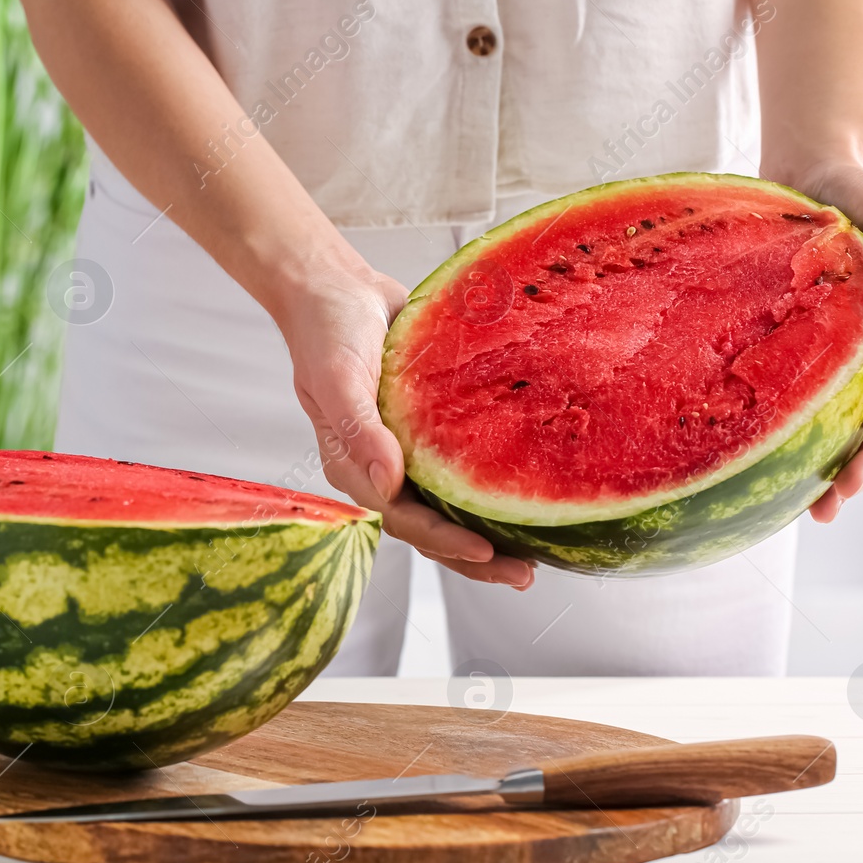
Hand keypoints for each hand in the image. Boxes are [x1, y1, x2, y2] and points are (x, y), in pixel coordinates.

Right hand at [274, 265, 534, 587]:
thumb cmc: (326, 330)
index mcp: (355, 470)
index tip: (486, 551)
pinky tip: (527, 493)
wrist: (336, 288)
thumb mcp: (336, 376)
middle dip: (477, 558)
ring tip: (536, 552)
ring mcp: (407, 453)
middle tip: (525, 575)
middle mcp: (383, 470)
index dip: (446, 541)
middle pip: (432, 529)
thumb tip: (388, 482)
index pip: (405, 521)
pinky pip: (462, 466)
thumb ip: (359, 430)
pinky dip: (490, 485)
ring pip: (451, 506)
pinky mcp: (429, 430)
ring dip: (490, 530)